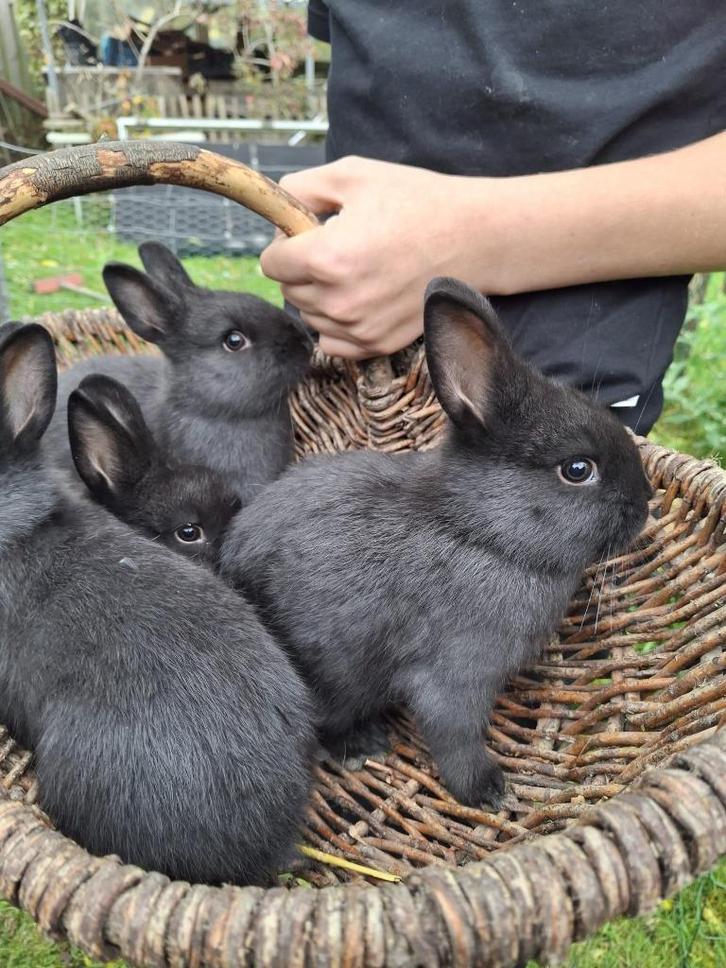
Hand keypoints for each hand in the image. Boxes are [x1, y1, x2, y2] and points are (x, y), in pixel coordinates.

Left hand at [260, 156, 484, 358]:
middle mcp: (340, 301)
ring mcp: (359, 328)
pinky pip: (331, 342)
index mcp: (328, 258)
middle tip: (336, 247)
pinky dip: (335, 324)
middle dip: (301, 268)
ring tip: (353, 270)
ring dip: (318, 295)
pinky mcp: (376, 344)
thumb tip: (279, 209)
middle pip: (289, 290)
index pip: (271, 263)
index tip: (307, 233)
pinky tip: (356, 298)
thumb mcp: (353, 175)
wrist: (474, 239)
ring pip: (309, 315)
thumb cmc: (418, 203)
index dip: (284, 243)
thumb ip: (300, 189)